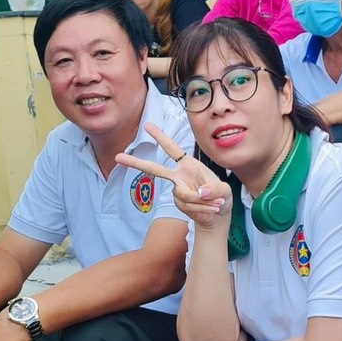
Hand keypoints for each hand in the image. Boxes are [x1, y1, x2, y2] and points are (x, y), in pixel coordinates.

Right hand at [115, 123, 231, 230]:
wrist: (219, 215)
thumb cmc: (222, 196)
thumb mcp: (224, 190)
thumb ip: (214, 190)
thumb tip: (199, 193)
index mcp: (189, 165)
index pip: (172, 149)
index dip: (160, 137)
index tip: (147, 126)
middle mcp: (179, 176)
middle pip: (155, 169)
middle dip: (136, 163)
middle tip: (117, 157)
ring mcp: (177, 190)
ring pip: (184, 195)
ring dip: (202, 201)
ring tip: (216, 203)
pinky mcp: (178, 203)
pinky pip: (188, 205)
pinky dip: (202, 209)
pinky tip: (210, 209)